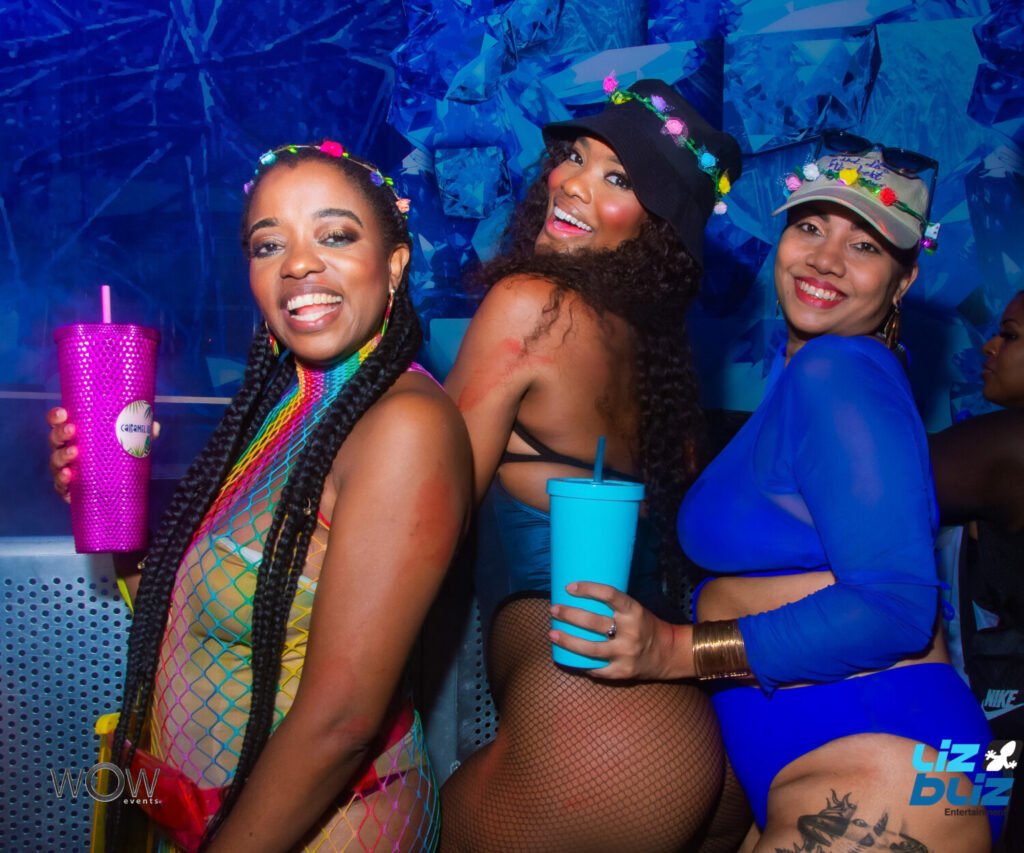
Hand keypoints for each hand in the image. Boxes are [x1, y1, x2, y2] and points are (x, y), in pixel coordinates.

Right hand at [47, 406, 160, 502]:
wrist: (115, 489)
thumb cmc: (116, 456)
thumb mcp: (130, 442)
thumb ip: (142, 433)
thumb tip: (154, 426)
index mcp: (75, 434)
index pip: (58, 422)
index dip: (56, 416)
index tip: (64, 413)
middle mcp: (65, 449)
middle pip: (55, 440)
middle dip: (60, 433)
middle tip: (72, 430)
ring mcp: (64, 469)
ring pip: (56, 461)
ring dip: (62, 456)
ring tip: (75, 452)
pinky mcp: (68, 489)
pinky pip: (61, 486)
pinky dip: (63, 481)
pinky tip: (69, 476)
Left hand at [549, 581, 690, 680]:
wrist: (670, 653)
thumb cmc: (647, 626)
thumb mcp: (636, 610)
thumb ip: (614, 607)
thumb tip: (581, 598)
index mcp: (634, 612)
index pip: (609, 595)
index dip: (588, 589)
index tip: (569, 587)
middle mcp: (630, 632)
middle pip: (593, 623)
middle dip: (569, 615)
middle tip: (554, 609)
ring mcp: (625, 654)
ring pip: (590, 649)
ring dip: (568, 641)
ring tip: (552, 634)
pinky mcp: (622, 672)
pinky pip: (595, 669)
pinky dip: (580, 663)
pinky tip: (567, 657)